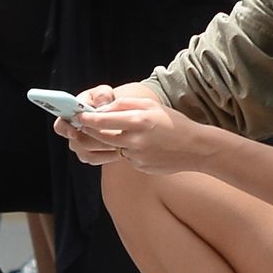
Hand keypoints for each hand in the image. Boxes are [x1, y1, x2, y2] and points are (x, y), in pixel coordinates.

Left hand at [59, 90, 208, 175]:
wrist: (195, 148)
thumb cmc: (174, 123)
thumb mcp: (152, 106)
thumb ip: (126, 105)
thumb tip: (104, 108)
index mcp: (138, 121)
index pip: (103, 120)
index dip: (87, 118)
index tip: (78, 115)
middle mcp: (134, 140)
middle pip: (100, 137)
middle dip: (88, 131)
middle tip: (81, 125)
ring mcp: (136, 156)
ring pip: (110, 149)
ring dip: (103, 142)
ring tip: (104, 133)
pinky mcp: (138, 167)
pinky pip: (124, 157)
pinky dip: (123, 150)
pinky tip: (137, 145)